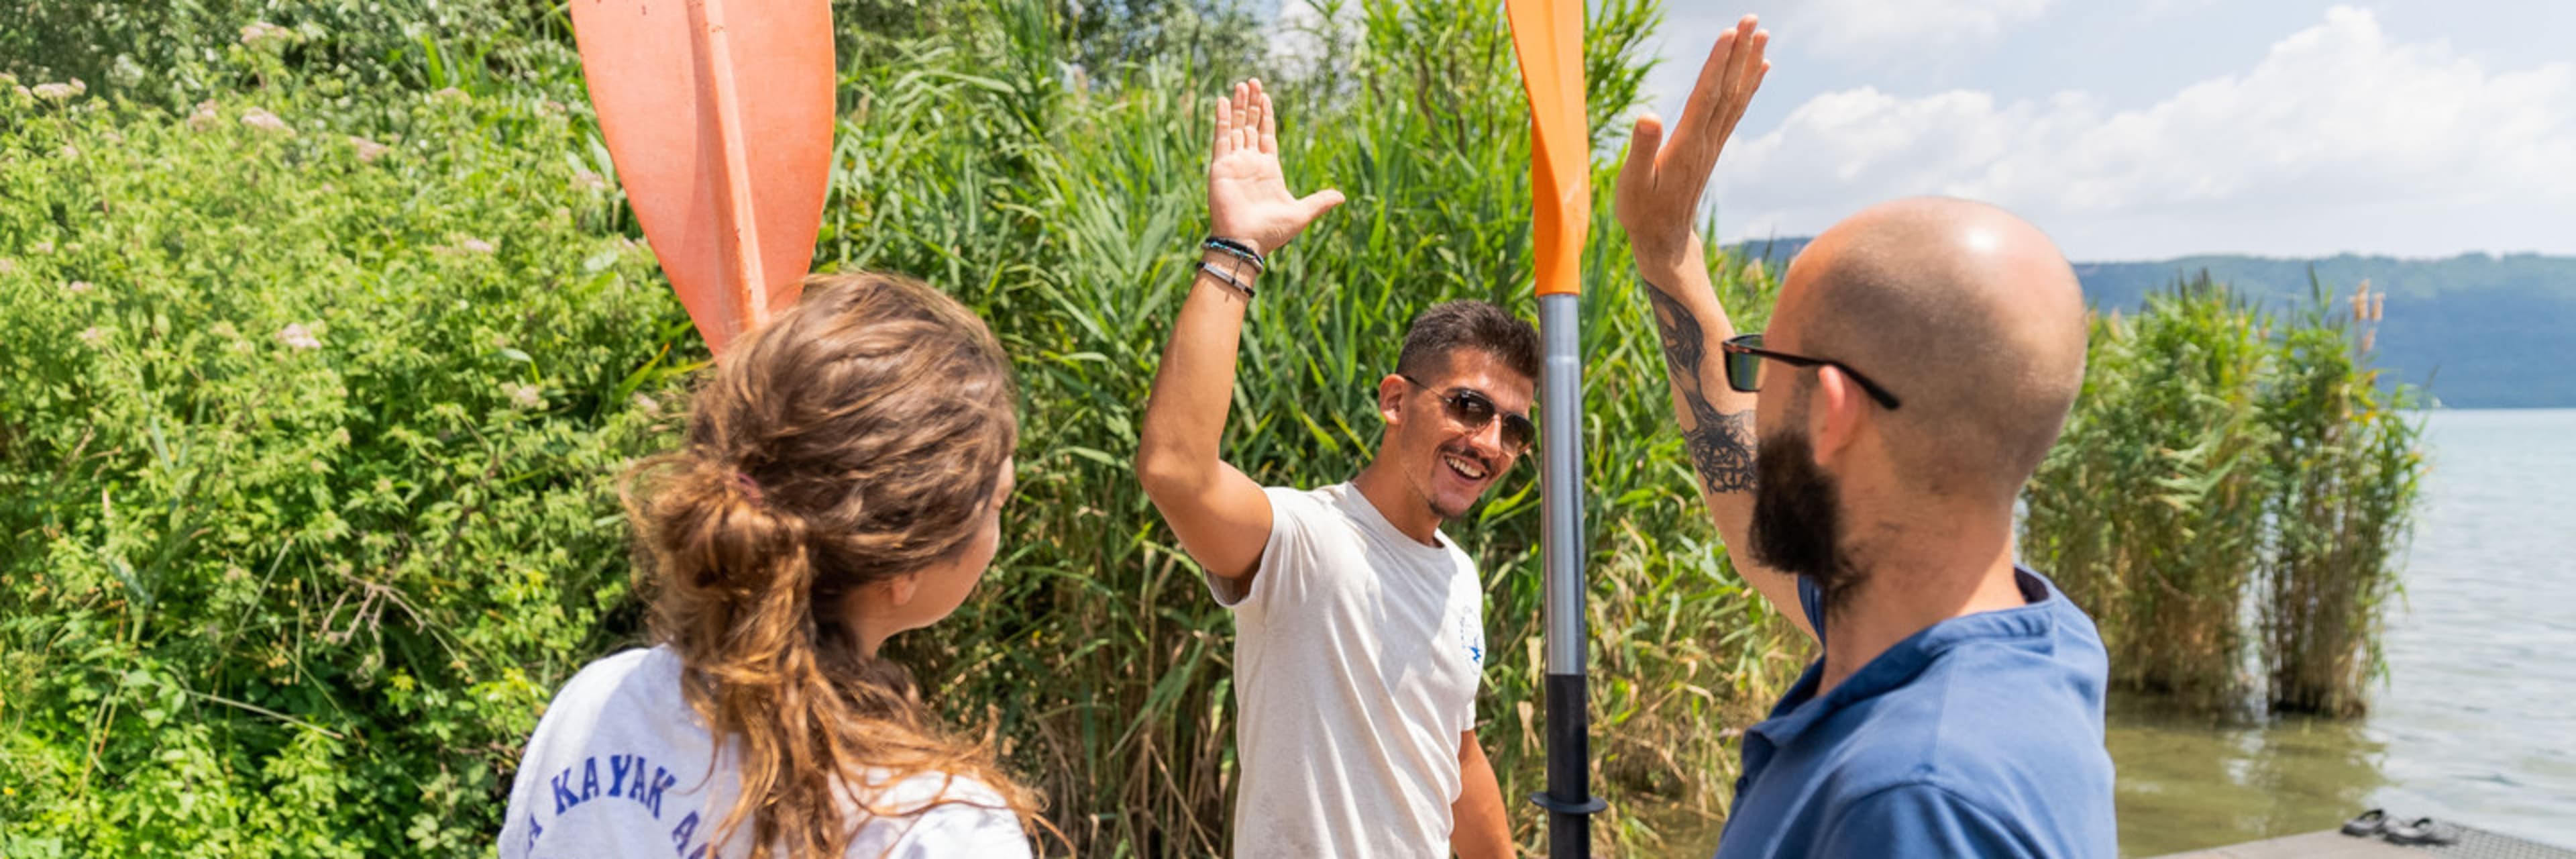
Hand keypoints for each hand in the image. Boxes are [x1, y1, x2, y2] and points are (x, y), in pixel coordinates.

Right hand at [1207, 79, 1344, 255]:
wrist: (1246, 243)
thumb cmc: (1272, 232)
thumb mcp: (1301, 214)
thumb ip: (1319, 202)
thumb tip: (1342, 197)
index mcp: (1269, 170)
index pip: (1267, 135)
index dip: (1267, 116)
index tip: (1267, 97)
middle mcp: (1250, 163)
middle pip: (1251, 126)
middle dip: (1253, 104)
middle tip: (1253, 81)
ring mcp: (1235, 163)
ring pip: (1236, 127)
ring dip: (1239, 106)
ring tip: (1242, 84)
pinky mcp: (1220, 166)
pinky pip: (1221, 137)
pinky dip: (1223, 119)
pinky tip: (1224, 100)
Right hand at [1615, 15, 1769, 273]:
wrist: (1665, 242)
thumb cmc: (1642, 212)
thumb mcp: (1632, 184)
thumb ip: (1641, 150)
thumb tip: (1649, 116)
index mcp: (1686, 144)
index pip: (1706, 97)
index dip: (1718, 64)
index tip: (1731, 33)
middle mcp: (1706, 140)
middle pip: (1728, 90)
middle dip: (1741, 53)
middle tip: (1754, 20)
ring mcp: (1712, 143)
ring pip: (1736, 97)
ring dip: (1749, 64)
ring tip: (1762, 35)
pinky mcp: (1712, 147)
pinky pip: (1735, 110)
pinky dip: (1749, 86)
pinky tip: (1759, 69)